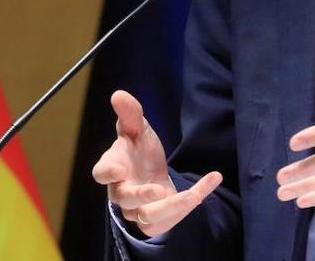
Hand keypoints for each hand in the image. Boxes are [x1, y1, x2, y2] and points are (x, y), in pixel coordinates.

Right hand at [91, 90, 222, 236]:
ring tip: (193, 196)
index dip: (107, 173)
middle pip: (125, 200)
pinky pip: (174, 217)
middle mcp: (122, 193)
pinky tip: (213, 179)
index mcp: (113, 168)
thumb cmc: (138, 151)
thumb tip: (118, 94)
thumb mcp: (137, 129)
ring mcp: (139, 210)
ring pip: (149, 217)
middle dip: (141, 197)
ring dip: (172, 208)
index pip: (101, 173)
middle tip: (158, 191)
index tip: (118, 170)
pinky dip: (196, 199)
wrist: (152, 174)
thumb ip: (129, 114)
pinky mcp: (159, 221)